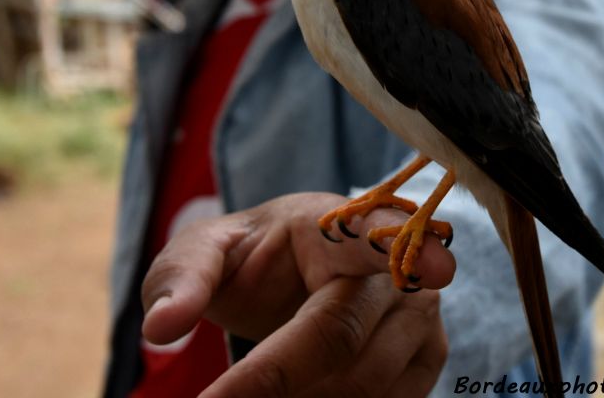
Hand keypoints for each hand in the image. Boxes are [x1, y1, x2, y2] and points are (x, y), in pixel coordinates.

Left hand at [141, 192, 455, 397]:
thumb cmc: (248, 259)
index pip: (374, 233)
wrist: (290, 276)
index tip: (440, 265)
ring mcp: (417, 315)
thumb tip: (162, 327)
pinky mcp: (425, 358)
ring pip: (367, 382)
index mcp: (336, 223)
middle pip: (345, 337)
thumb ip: (180, 278)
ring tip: (248, 394)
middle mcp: (389, 267)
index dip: (410, 248)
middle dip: (276, 380)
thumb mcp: (202, 253)